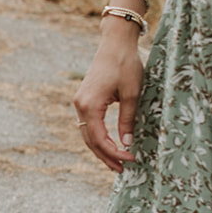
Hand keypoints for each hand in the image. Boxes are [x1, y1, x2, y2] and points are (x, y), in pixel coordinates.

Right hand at [74, 20, 145, 173]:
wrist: (115, 42)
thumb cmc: (125, 64)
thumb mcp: (131, 94)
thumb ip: (127, 120)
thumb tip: (127, 145)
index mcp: (89, 105)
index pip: (99, 139)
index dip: (114, 153)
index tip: (131, 160)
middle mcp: (80, 105)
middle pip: (90, 140)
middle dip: (106, 156)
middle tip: (122, 170)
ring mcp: (80, 101)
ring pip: (87, 133)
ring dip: (101, 149)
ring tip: (116, 162)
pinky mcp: (85, 98)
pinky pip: (88, 124)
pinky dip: (98, 137)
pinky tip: (110, 144)